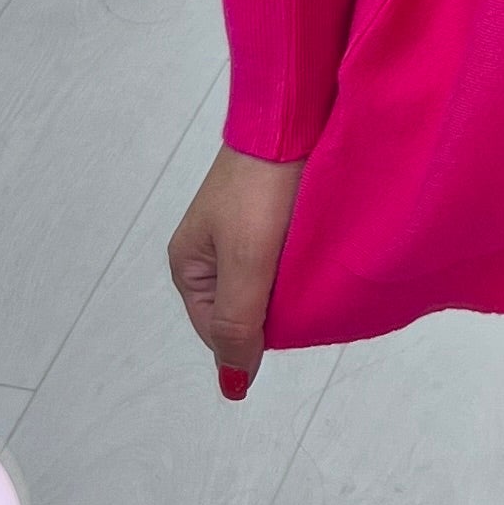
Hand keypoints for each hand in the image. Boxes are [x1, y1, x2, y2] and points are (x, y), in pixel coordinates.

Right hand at [168, 145, 302, 395]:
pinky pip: (281, 261)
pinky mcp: (266, 219)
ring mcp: (237, 236)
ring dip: (289, 286)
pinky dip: (298, 264)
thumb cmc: (260, 188)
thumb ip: (238, 324)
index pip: (221, 333)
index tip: (288, 308)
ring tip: (311, 266)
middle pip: (244, 312)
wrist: (290, 120)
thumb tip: (233, 384)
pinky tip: (315, 253)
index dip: (256, 335)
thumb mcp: (245, 263)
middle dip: (274, 310)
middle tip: (302, 285)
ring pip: (266, 287)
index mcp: (187, 267)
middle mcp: (208, 256)